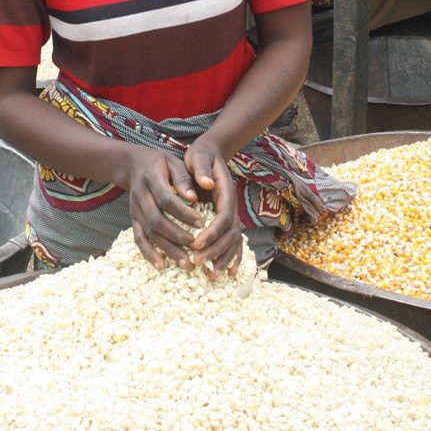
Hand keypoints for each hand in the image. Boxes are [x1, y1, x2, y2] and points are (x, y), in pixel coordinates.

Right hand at [122, 145, 204, 271]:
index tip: (202, 222)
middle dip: (177, 235)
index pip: (166, 199)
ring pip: (149, 233)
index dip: (183, 213)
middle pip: (156, 220)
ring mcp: (135, 210)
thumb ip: (184, 178)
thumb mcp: (173, 162)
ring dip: (167, 249)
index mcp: (151, 179)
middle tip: (196, 246)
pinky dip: (149, 253)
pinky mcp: (133, 219)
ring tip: (186, 263)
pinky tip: (162, 265)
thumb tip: (193, 198)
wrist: (133, 165)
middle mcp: (140, 196)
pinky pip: (138, 239)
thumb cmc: (160, 163)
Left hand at [183, 134, 242, 278]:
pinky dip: (232, 258)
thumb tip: (207, 183)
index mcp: (226, 193)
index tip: (196, 244)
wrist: (210, 155)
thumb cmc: (201, 157)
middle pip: (230, 235)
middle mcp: (232, 207)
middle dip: (215, 251)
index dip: (212, 233)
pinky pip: (233, 243)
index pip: (224, 218)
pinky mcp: (226, 221)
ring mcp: (231, 215)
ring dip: (223, 259)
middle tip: (196, 262)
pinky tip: (228, 274)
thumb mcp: (199, 157)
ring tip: (210, 275)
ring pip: (233, 242)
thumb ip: (202, 169)